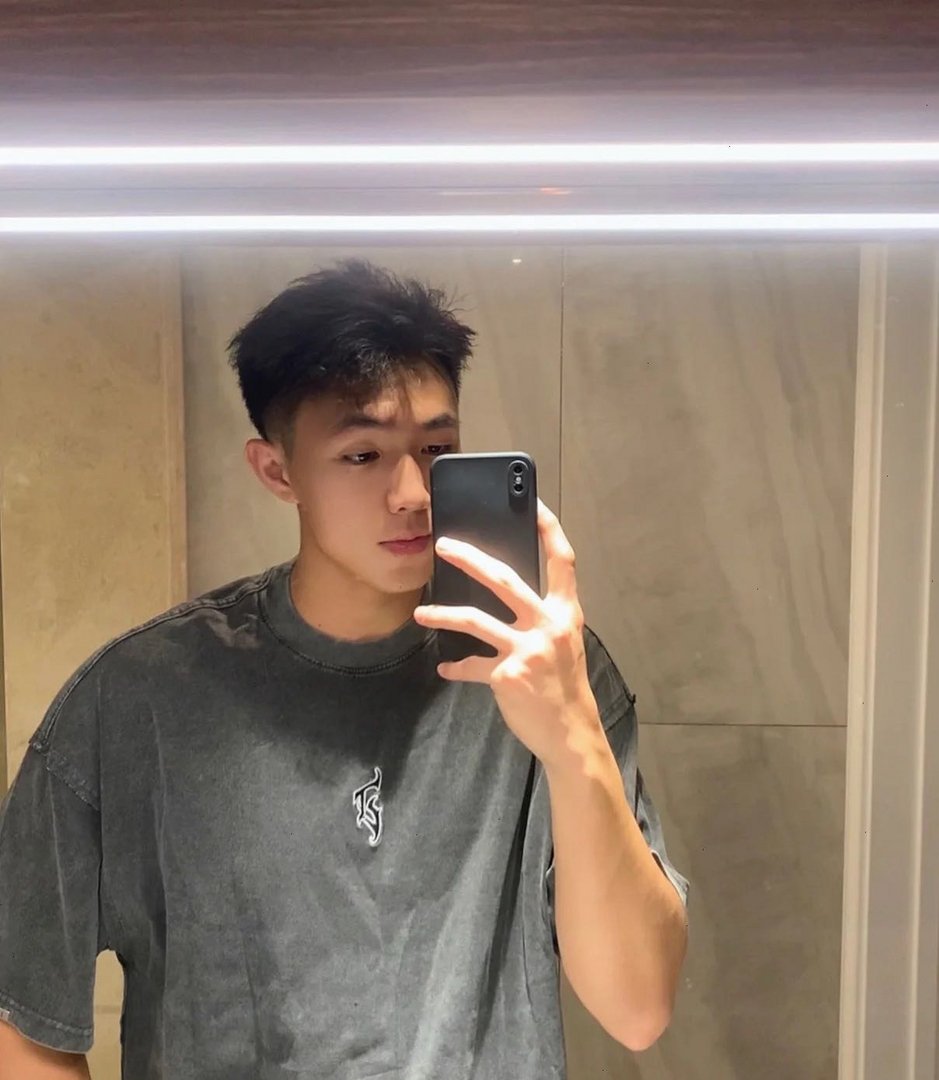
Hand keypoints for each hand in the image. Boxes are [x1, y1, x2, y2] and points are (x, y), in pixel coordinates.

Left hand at [413, 498, 601, 768]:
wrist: (571, 734)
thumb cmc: (564, 686)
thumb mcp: (562, 643)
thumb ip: (540, 618)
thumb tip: (503, 593)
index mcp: (566, 613)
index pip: (562, 561)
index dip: (549, 529)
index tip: (534, 504)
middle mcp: (549, 626)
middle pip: (504, 579)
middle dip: (470, 558)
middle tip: (443, 546)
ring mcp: (527, 650)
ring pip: (475, 620)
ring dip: (442, 614)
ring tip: (421, 613)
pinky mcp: (507, 676)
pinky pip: (472, 665)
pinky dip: (457, 667)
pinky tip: (446, 668)